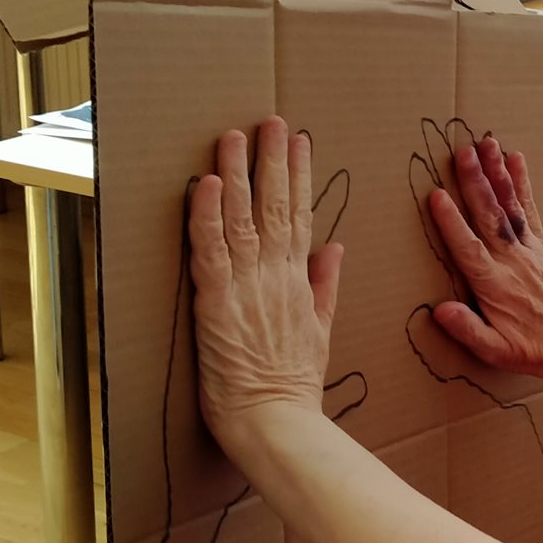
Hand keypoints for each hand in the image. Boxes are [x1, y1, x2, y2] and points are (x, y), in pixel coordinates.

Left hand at [189, 117, 343, 451]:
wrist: (275, 421)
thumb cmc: (291, 386)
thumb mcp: (320, 331)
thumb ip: (325, 286)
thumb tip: (336, 248)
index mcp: (298, 282)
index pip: (300, 217)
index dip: (300, 176)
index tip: (302, 142)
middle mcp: (275, 276)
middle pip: (276, 207)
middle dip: (275, 161)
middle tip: (273, 122)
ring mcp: (247, 286)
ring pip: (244, 218)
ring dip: (239, 174)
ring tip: (238, 135)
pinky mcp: (217, 301)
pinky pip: (211, 249)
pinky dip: (207, 215)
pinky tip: (206, 183)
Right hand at [426, 136, 542, 381]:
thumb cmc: (529, 348)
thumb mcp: (496, 351)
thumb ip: (468, 331)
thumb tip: (440, 310)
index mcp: (494, 286)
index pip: (469, 248)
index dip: (452, 222)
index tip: (437, 195)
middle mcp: (512, 261)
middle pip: (489, 216)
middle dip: (476, 182)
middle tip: (462, 151)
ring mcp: (528, 249)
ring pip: (509, 206)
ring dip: (497, 173)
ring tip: (486, 143)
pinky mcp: (540, 243)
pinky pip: (529, 209)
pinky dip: (522, 183)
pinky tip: (515, 158)